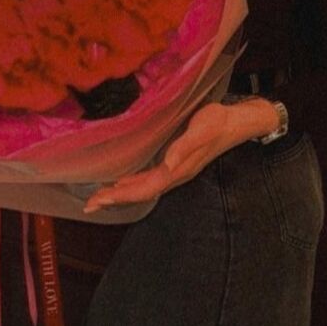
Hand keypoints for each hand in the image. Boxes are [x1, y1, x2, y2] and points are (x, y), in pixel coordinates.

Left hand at [83, 98, 276, 212]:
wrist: (238, 122)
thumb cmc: (218, 121)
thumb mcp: (202, 129)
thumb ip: (185, 147)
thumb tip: (167, 166)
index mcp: (178, 169)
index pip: (145, 188)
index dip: (122, 196)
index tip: (100, 200)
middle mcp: (175, 173)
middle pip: (141, 192)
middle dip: (115, 199)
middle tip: (89, 204)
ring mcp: (175, 169)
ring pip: (144, 187)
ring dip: (121, 193)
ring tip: (99, 197)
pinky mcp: (176, 161)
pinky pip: (149, 178)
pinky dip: (133, 182)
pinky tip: (123, 180)